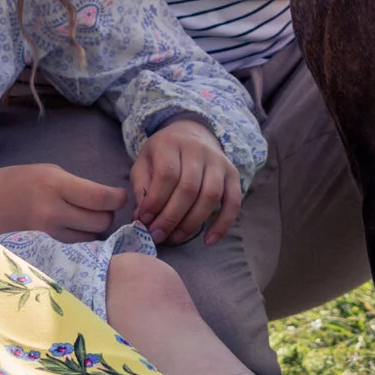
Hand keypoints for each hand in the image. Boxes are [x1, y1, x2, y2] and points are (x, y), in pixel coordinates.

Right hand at [0, 164, 127, 242]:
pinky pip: (78, 241)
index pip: (100, 198)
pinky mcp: (49, 243)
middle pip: (101, 221)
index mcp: (56, 185)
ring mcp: (51, 230)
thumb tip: (105, 196)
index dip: (117, 198)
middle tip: (105, 204)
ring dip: (98, 226)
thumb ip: (77, 185)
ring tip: (89, 213)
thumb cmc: (19, 179)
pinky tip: (78, 224)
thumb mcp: (50, 171)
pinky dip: (84, 234)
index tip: (120, 194)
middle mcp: (55, 211)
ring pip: (92, 235)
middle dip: (109, 213)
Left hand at [131, 118, 242, 246]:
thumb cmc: (163, 154)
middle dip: (171, 217)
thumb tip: (142, 218)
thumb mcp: (144, 162)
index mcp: (172, 143)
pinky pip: (233, 202)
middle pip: (188, 188)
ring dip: (192, 223)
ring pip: (210, 196)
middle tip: (158, 236)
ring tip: (176, 238)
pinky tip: (209, 241)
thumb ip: (141, 187)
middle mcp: (198, 150)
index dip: (155, 201)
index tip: (144, 220)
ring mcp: (219, 162)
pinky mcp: (233, 174)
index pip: (167, 174)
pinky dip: (223, 224)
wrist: (192, 133)